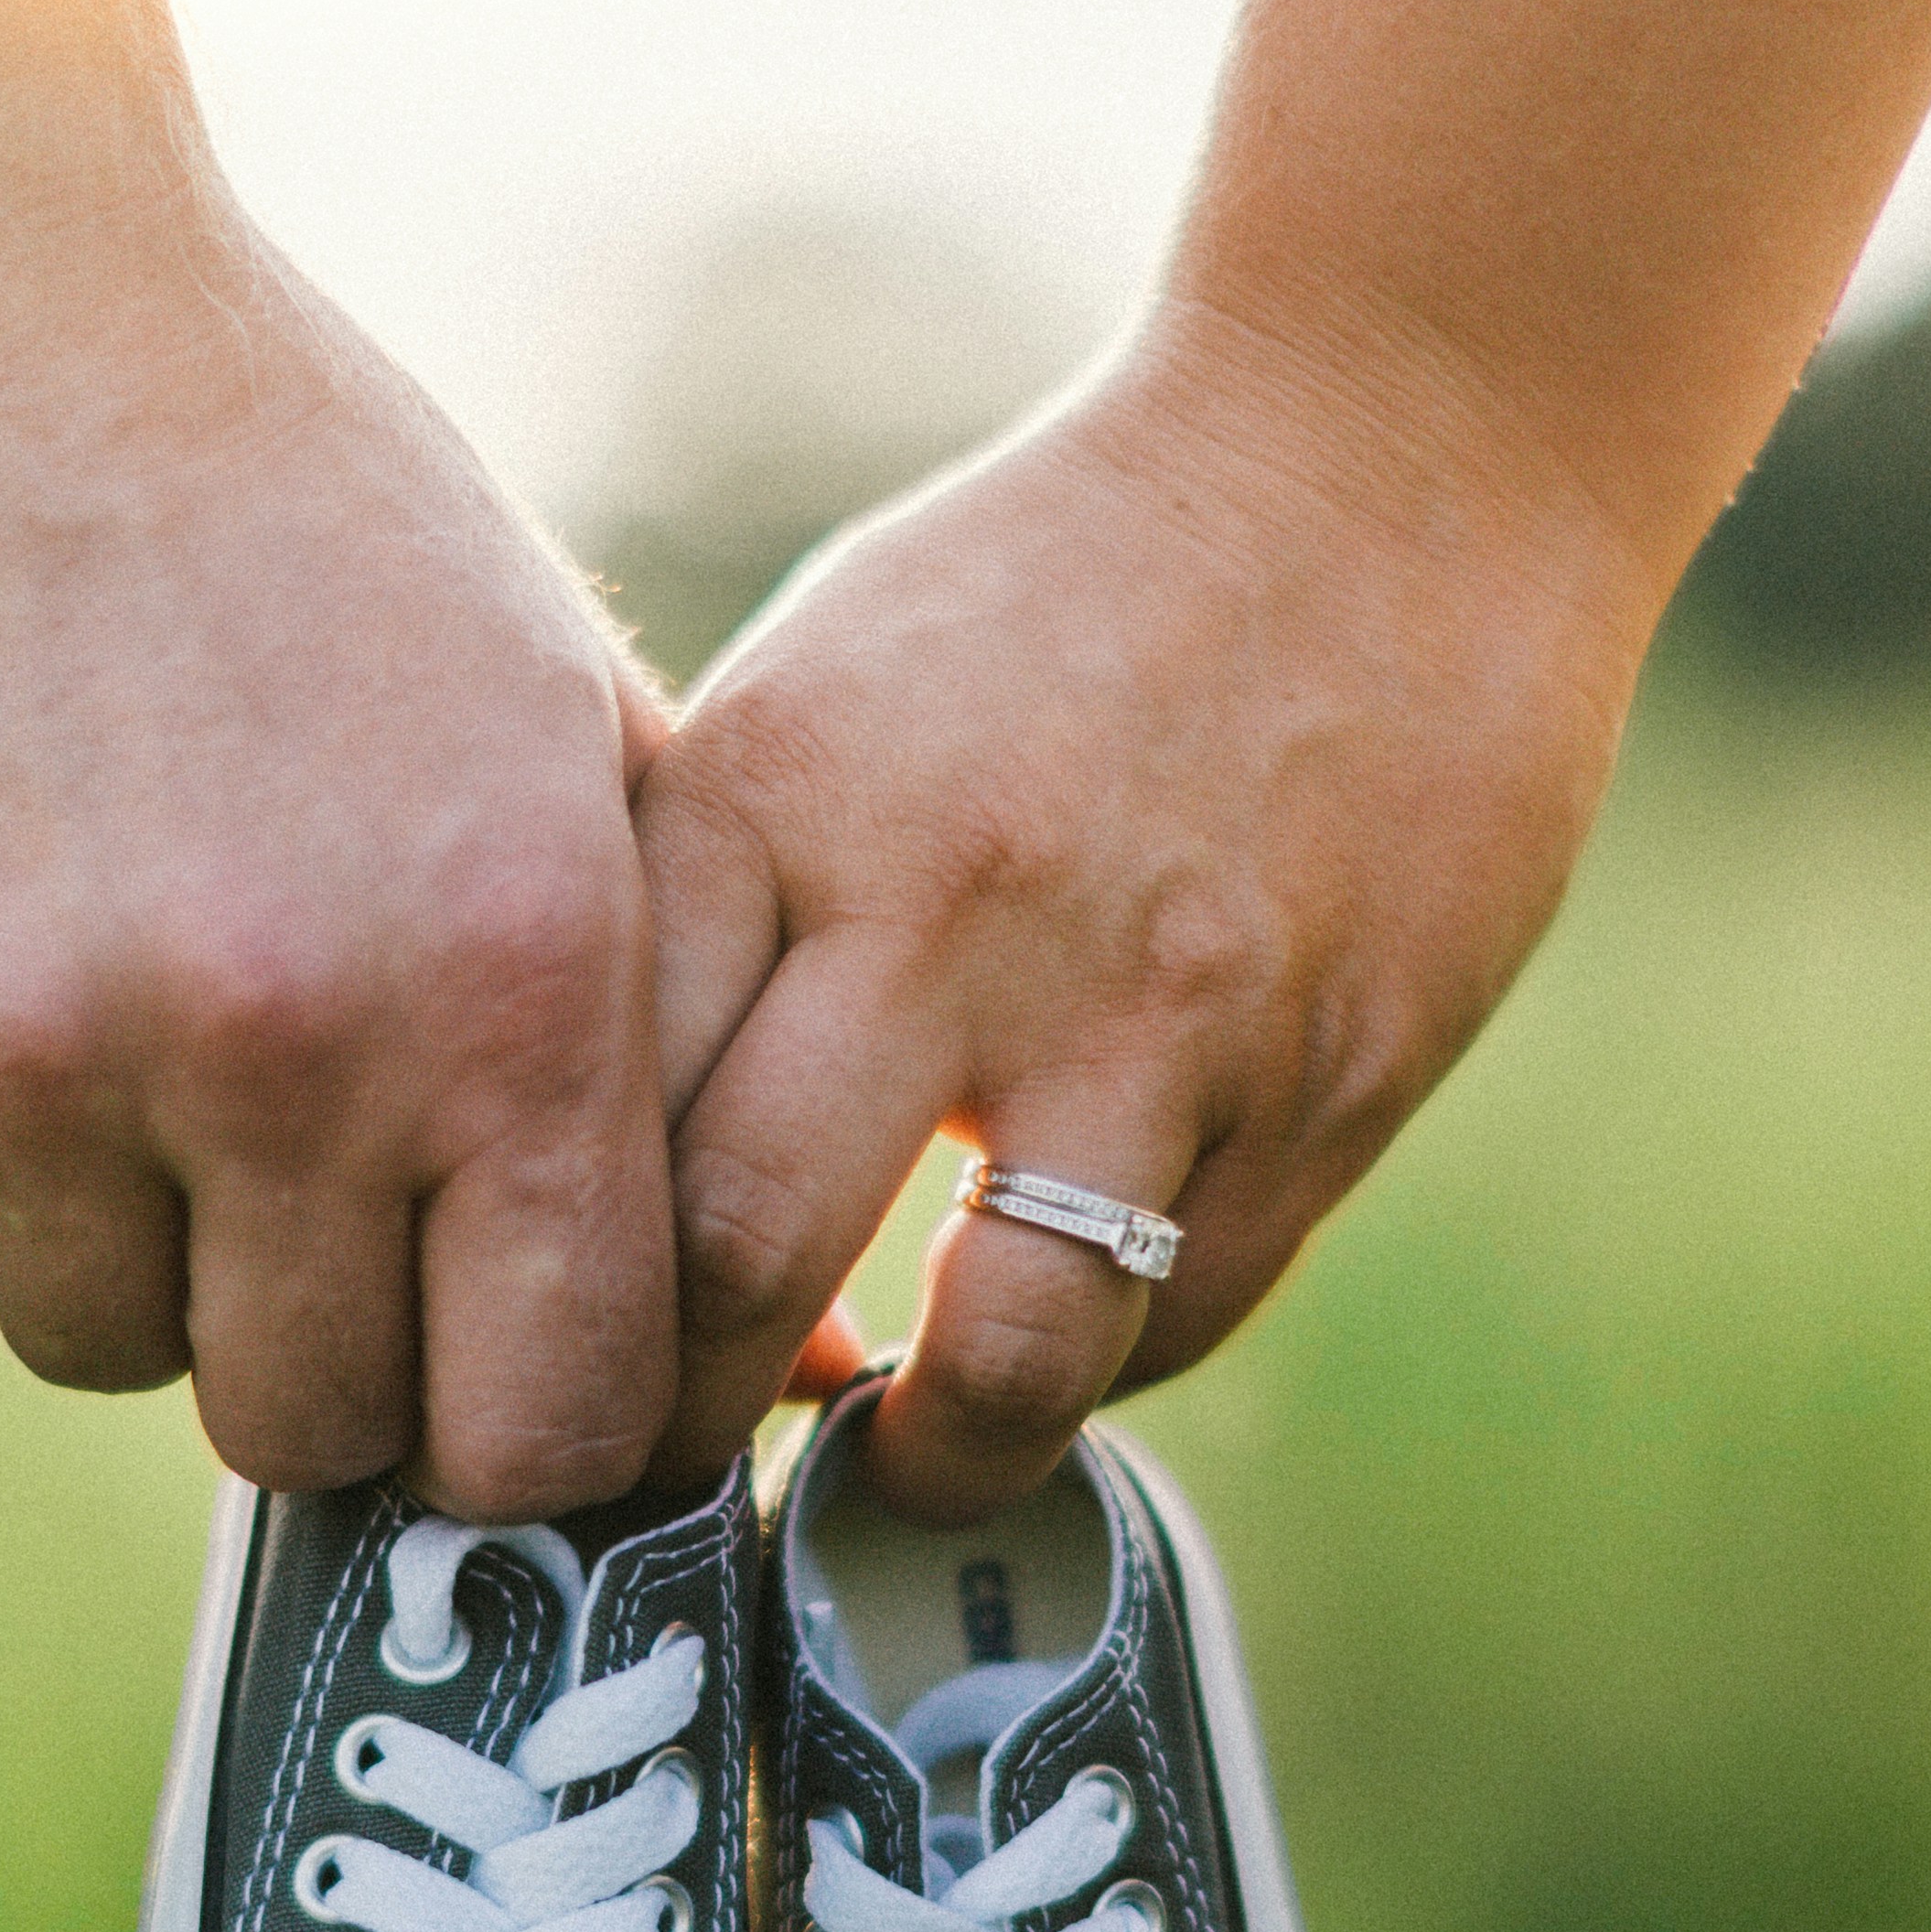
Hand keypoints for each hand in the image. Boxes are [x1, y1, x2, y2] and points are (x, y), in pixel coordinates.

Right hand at [0, 198, 681, 1518]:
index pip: (549, 1424)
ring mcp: (19, 1050)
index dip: (515, 1428)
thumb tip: (799, 1381)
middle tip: (281, 1161)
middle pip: (305, 1423)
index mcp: (509, 980)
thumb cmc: (309, 530)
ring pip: (91, 1338)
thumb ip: (676, 1057)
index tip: (477, 1362)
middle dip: (310, 1336)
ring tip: (121, 984)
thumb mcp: (563, 742)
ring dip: (117, 1225)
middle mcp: (276, 1041)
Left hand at [637, 299, 1661, 1520]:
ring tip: (889, 1460)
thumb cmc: (1058, 589)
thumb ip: (709, 916)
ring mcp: (1155, 1010)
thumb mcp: (822, 696)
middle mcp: (950, 908)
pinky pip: (1173, 1315)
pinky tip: (1054, 1331)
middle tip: (667, 1474)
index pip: (588, 1116)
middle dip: (674, 1428)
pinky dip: (1095, 1365)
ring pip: (995, 1356)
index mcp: (778, 797)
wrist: (1398, 457)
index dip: (537, 1288)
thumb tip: (573, 1178)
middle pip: (734, 1266)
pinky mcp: (1325, 1080)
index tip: (532, 1357)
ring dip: (922, 1458)